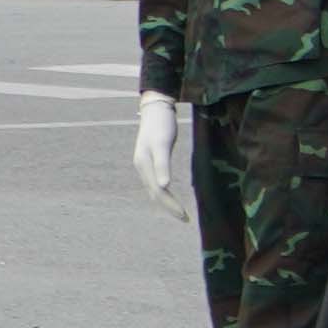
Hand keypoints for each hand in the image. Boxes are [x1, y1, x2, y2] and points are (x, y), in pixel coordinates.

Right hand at [132, 91, 191, 222]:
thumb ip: (162, 164)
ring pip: (154, 190)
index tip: (184, 216)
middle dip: (169, 207)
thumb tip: (164, 187)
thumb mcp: (162, 143)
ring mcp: (145, 165)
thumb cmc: (161, 124)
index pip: (158, 192)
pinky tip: (169, 196)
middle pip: (155, 194)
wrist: (156, 108)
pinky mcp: (150, 161)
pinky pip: (156, 183)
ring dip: (166, 202)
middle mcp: (142, 168)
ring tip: (179, 213)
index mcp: (144, 165)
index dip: (171, 205)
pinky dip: (164, 193)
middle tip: (185, 219)